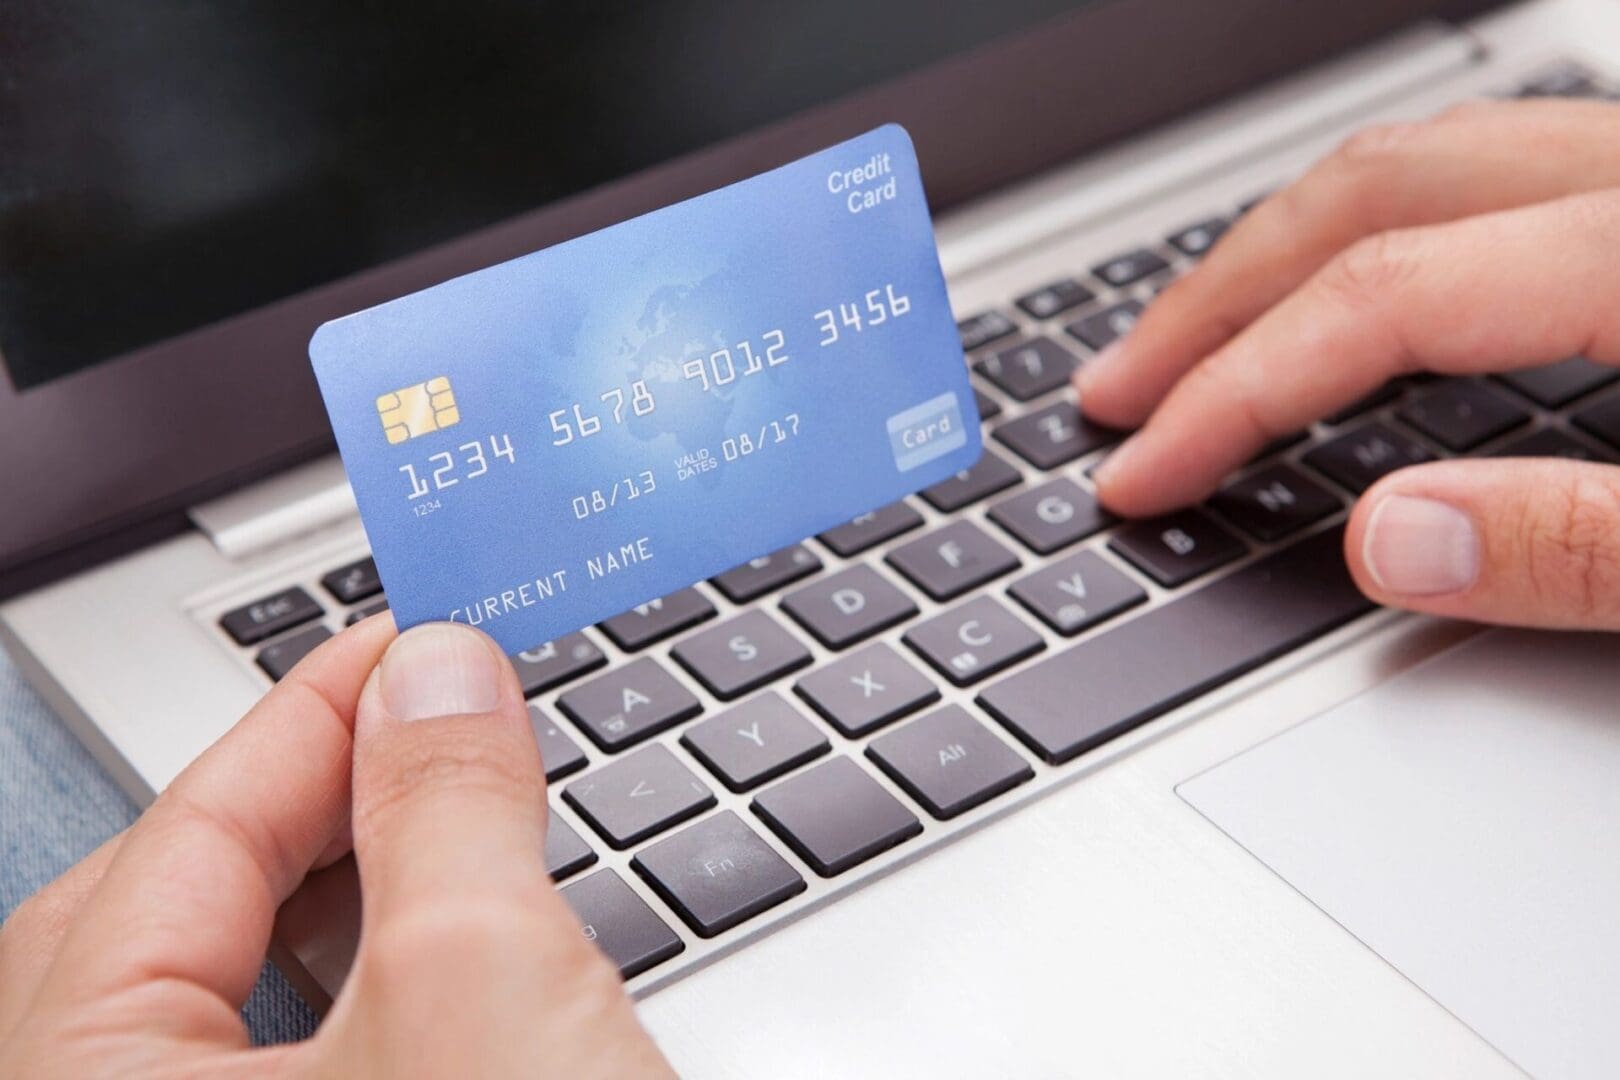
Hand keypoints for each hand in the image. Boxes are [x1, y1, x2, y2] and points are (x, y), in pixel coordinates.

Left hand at [0, 618, 671, 1076]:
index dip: (311, 715)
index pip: (177, 845)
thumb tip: (440, 675)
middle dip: (309, 801)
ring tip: (448, 817)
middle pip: (174, 916)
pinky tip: (450, 950)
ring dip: (348, 888)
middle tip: (424, 724)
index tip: (410, 642)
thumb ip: (444, 803)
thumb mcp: (481, 985)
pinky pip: (303, 1060)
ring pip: (237, 996)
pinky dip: (373, 980)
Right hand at [1077, 98, 1619, 628]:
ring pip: (1428, 158)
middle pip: (1372, 192)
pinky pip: (1492, 177)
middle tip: (1119, 388)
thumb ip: (1578, 545)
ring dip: (1288, 247)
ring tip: (1205, 335)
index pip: (1384, 295)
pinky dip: (1385, 231)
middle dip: (1217, 298)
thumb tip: (1388, 541)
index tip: (1147, 469)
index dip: (1236, 390)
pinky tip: (1357, 302)